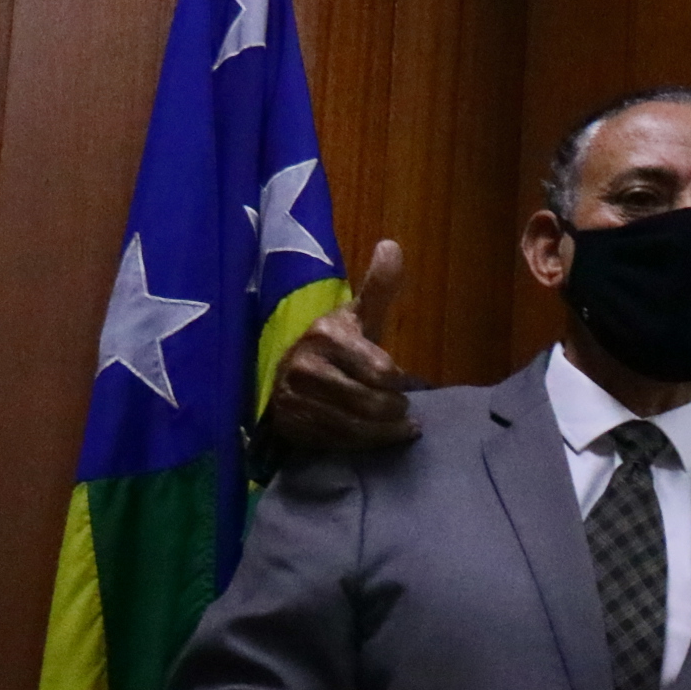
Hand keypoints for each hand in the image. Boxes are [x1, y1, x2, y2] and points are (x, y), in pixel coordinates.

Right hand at [267, 239, 416, 452]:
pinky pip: (340, 442)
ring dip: (386, 431)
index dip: (398, 382)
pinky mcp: (292, 425)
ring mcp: (295, 397)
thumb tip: (392, 245)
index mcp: (327, 335)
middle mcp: (305, 365)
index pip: (382, 371)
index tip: (402, 383)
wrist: (288, 381)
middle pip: (372, 402)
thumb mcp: (357, 318)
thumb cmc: (336, 349)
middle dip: (395, 410)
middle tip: (402, 409)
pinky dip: (365, 444)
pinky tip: (376, 438)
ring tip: (399, 426)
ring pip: (357, 426)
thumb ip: (378, 288)